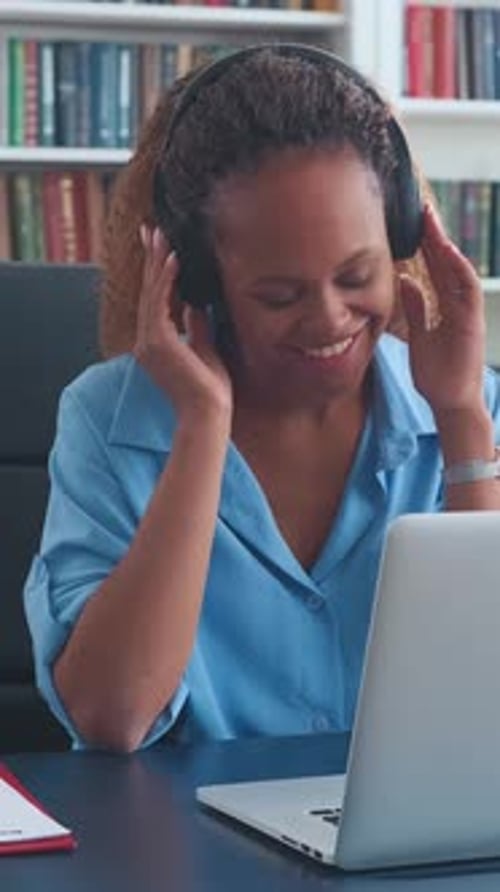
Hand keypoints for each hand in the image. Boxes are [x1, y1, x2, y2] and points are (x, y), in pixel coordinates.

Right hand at [134, 226, 232, 423]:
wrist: (209, 413)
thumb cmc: (211, 389)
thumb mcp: (206, 348)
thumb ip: (197, 326)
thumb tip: (195, 304)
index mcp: (156, 343)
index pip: (155, 300)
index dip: (156, 272)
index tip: (159, 247)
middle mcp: (147, 341)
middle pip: (149, 291)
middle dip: (151, 258)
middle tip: (151, 229)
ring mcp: (149, 342)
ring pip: (151, 293)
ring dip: (157, 261)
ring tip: (161, 235)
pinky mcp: (157, 343)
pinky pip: (159, 303)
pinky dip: (166, 279)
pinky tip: (173, 259)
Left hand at [398, 203, 486, 415]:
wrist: (450, 401)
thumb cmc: (437, 374)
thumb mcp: (419, 335)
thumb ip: (416, 309)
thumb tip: (405, 282)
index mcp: (446, 306)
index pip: (435, 268)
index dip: (426, 244)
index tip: (415, 221)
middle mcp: (458, 304)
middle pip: (446, 262)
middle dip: (434, 234)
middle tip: (422, 206)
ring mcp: (467, 311)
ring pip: (457, 270)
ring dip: (445, 244)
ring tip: (431, 220)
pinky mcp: (471, 322)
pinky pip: (466, 289)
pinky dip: (457, 268)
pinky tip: (445, 250)